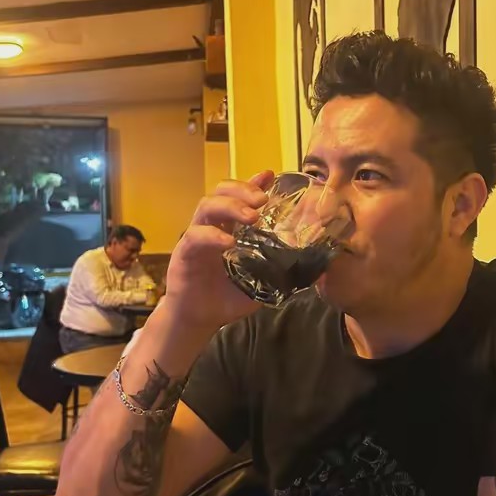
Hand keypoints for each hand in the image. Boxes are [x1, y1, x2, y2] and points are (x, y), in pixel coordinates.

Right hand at [163, 170, 274, 328]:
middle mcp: (212, 227)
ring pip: (206, 206)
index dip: (253, 183)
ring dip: (230, 206)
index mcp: (229, 228)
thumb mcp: (260, 281)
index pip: (239, 197)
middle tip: (262, 199)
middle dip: (243, 189)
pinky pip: (195, 236)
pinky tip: (228, 242)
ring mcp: (196, 237)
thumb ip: (279, 269)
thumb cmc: (228, 298)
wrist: (199, 320)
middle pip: (221, 192)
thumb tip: (312, 266)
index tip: (269, 175)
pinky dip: (212, 236)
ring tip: (251, 216)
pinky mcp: (184, 254)